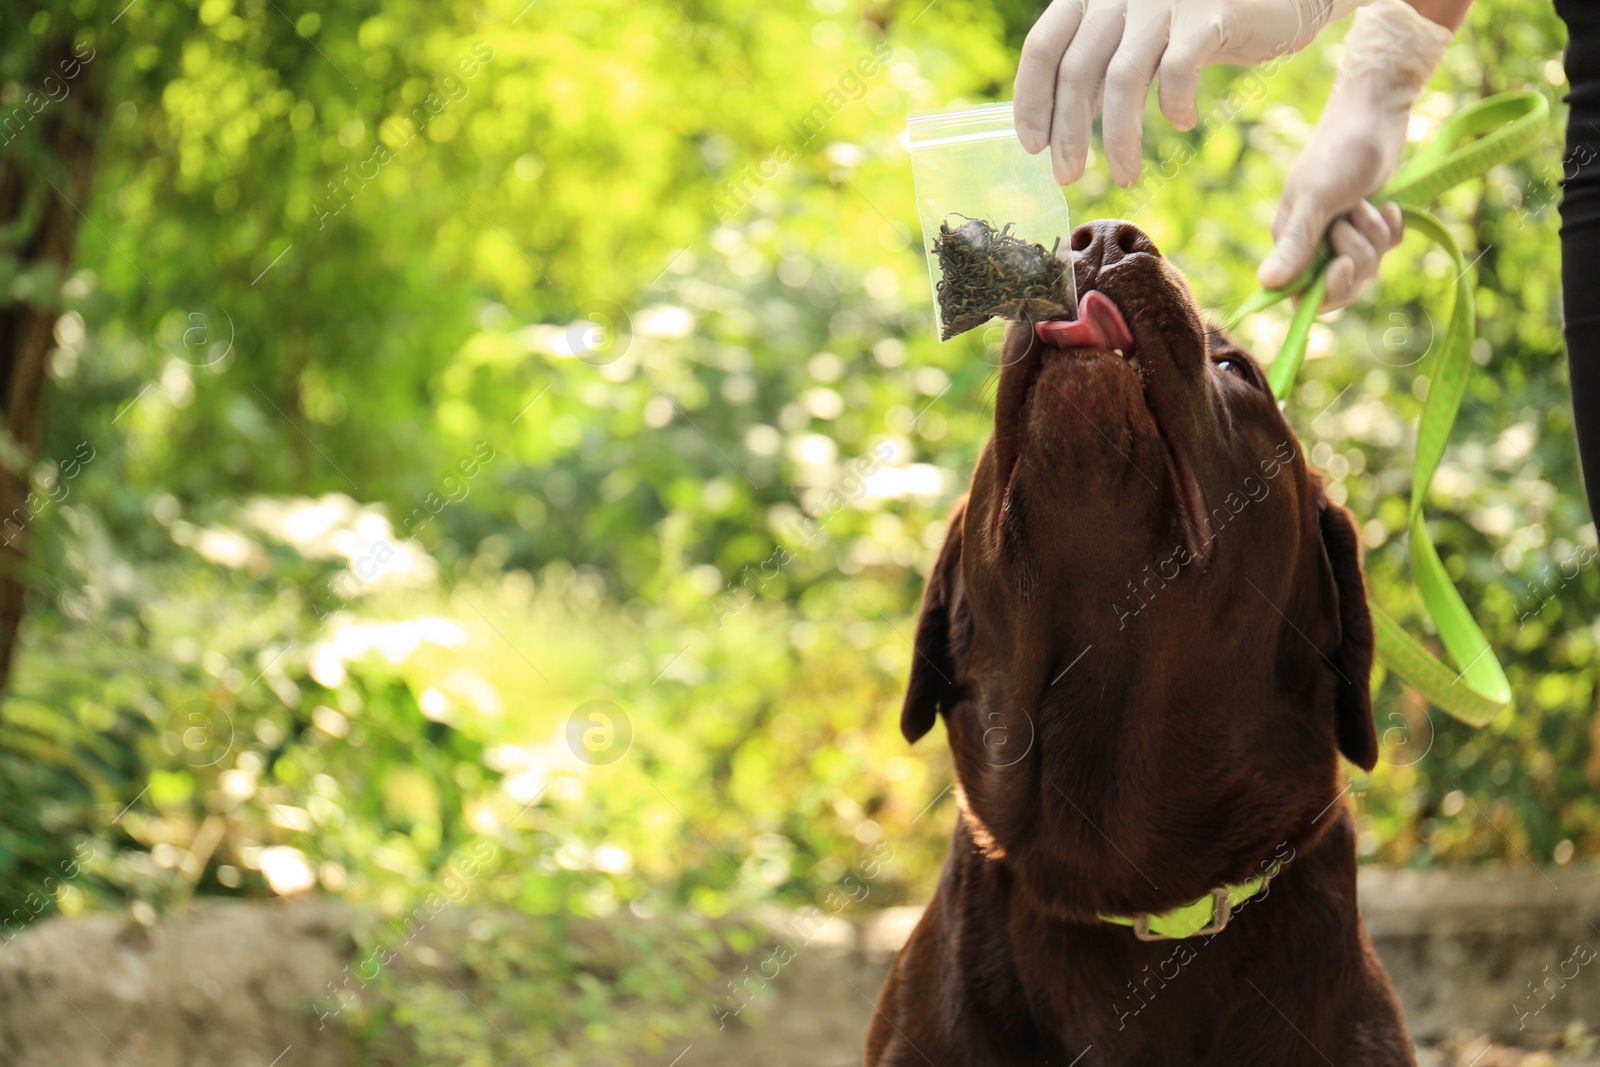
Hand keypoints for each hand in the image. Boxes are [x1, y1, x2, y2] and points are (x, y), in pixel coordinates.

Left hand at [1014, 0, 1364, 187]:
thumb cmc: (1194, 21)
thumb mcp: (1136, 38)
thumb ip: (1099, 68)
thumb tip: (1059, 125)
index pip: (1043, 45)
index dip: (1032, 98)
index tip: (1032, 145)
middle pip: (1077, 69)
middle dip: (1068, 131)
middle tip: (1067, 176)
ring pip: (1123, 78)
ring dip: (1118, 137)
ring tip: (1124, 176)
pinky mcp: (1209, 14)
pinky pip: (1178, 70)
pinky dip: (1175, 104)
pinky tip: (1184, 121)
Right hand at [1257, 0, 1454, 308]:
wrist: (1375, 113)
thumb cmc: (1339, 152)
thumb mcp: (1316, 199)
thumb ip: (1295, 244)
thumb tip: (1265, 283)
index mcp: (1291, 242)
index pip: (1303, 294)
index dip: (1327, 290)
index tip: (1342, 264)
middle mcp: (1315, 243)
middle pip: (1342, 284)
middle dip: (1358, 257)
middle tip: (1355, 221)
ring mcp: (1344, 234)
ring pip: (1367, 266)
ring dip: (1375, 236)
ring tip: (1368, 202)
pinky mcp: (1370, 223)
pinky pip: (1387, 247)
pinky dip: (1392, 228)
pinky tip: (1388, 204)